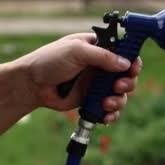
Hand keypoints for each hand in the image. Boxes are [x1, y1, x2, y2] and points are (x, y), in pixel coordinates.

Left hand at [13, 33, 141, 123]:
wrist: (30, 85)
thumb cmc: (49, 61)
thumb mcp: (76, 51)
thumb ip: (102, 56)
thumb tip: (126, 64)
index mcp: (99, 48)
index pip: (125, 52)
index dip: (133, 60)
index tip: (133, 68)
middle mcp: (101, 66)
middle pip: (127, 75)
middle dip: (127, 82)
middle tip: (118, 86)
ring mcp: (97, 84)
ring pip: (121, 94)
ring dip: (119, 100)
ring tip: (107, 103)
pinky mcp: (91, 100)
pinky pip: (109, 109)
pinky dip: (112, 114)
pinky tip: (106, 116)